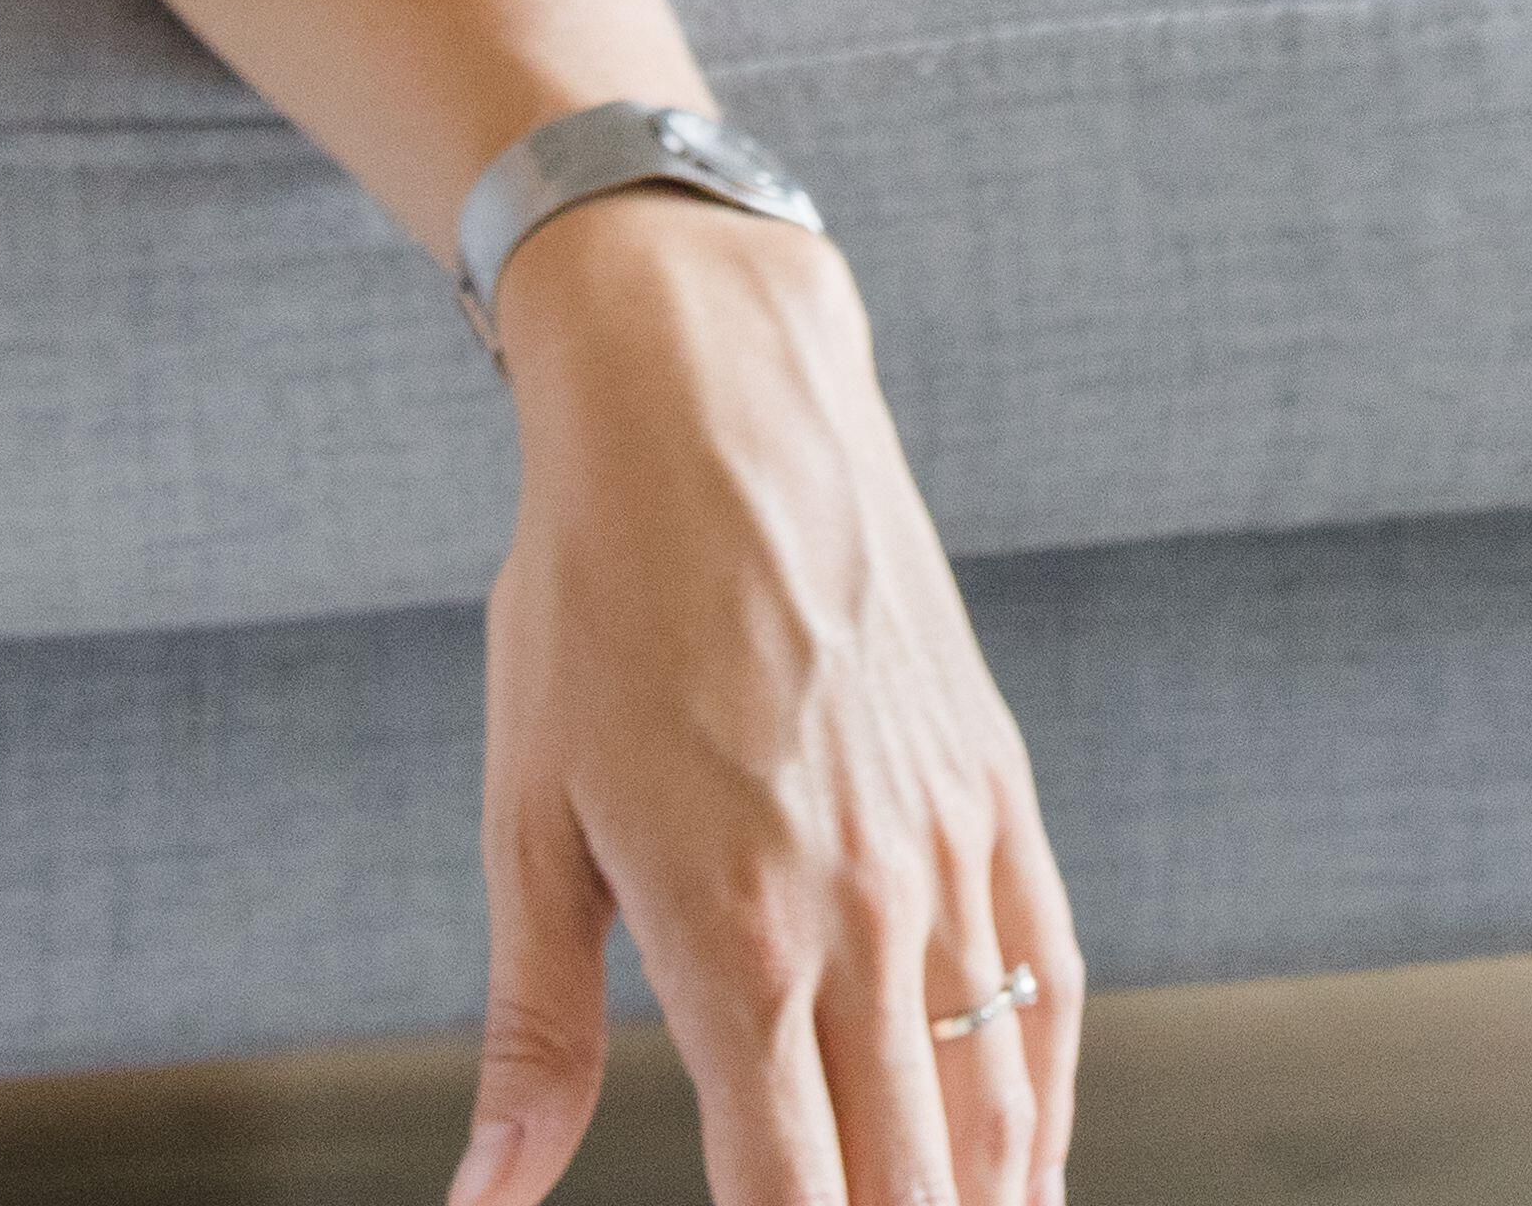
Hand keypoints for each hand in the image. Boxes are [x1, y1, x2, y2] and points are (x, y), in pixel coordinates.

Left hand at [452, 209, 1075, 1205]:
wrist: (712, 405)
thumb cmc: (590, 599)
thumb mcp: (527, 820)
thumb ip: (534, 1035)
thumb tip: (485, 1195)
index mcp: (733, 938)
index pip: (788, 1194)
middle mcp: (863, 913)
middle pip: (907, 1175)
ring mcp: (946, 852)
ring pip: (995, 1100)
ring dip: (981, 1199)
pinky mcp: (994, 791)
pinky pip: (1046, 984)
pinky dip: (1042, 1096)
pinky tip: (1025, 1157)